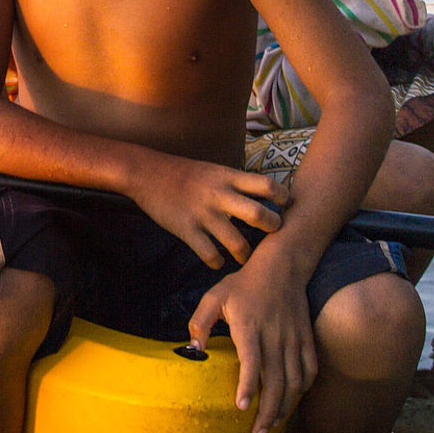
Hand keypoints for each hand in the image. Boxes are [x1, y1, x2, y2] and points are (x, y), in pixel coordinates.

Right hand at [126, 159, 289, 269]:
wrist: (147, 173)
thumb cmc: (185, 173)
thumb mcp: (215, 170)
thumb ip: (237, 183)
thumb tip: (265, 195)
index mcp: (228, 177)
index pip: (267, 185)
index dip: (283, 198)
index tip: (286, 208)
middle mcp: (219, 195)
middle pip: (258, 215)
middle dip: (272, 228)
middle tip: (273, 234)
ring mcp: (203, 214)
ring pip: (237, 243)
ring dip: (246, 254)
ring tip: (245, 257)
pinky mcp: (187, 230)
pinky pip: (210, 255)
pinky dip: (217, 262)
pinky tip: (218, 261)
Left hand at [186, 247, 316, 432]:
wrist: (282, 266)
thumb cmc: (244, 284)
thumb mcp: (215, 295)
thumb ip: (200, 321)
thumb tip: (193, 348)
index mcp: (249, 326)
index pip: (251, 361)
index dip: (247, 385)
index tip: (241, 407)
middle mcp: (274, 335)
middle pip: (275, 380)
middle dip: (267, 411)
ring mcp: (293, 338)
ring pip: (294, 380)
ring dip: (285, 407)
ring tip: (272, 425)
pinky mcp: (306, 338)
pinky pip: (310, 369)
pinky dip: (303, 389)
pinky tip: (293, 400)